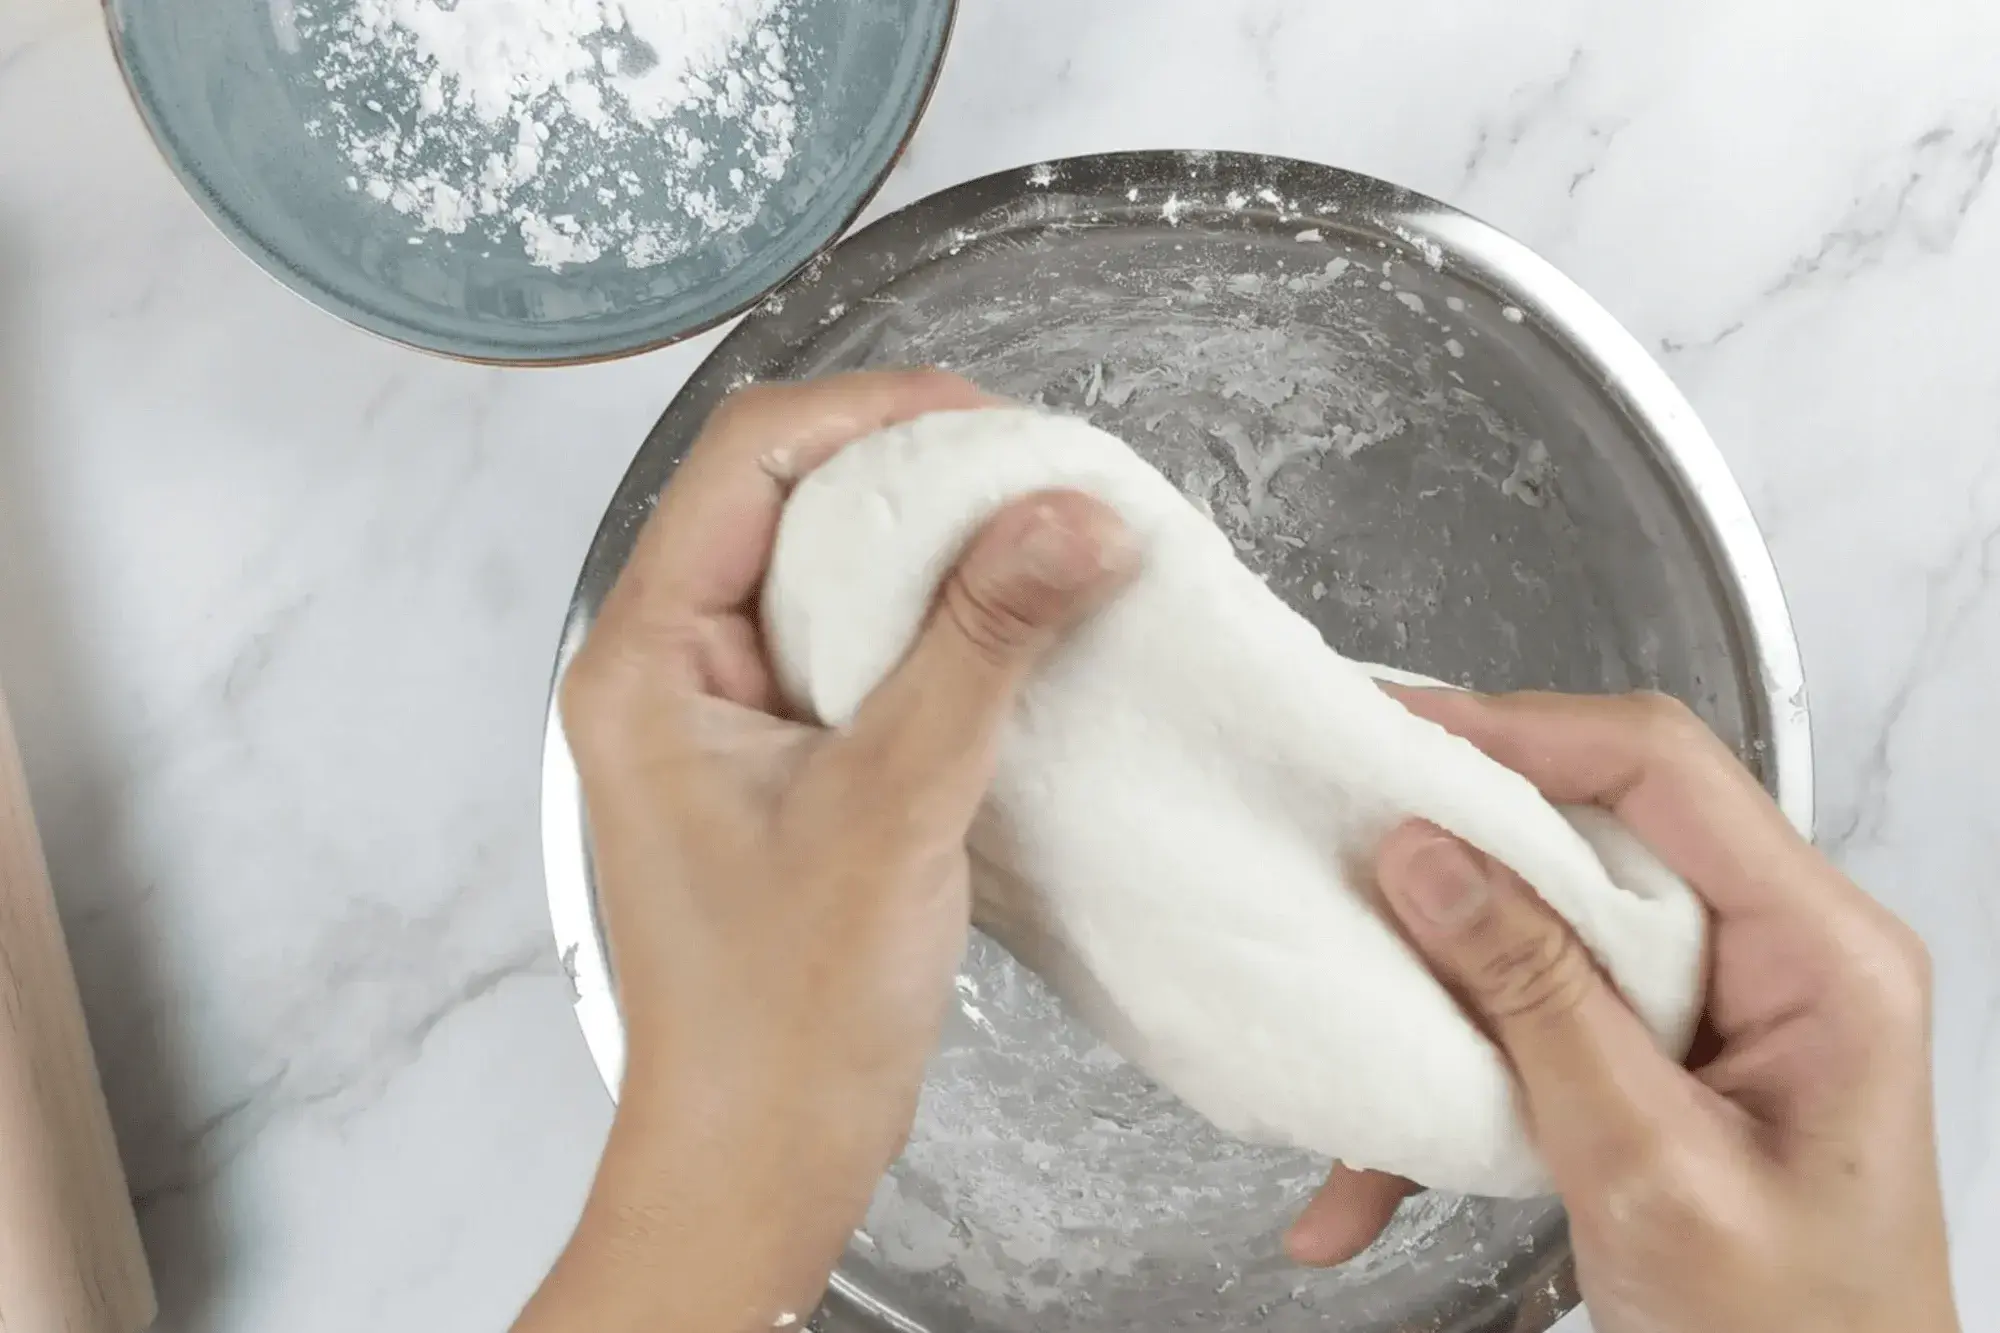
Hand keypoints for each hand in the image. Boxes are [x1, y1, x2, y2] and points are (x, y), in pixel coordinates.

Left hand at [516, 371, 1135, 1332]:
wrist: (760, 1158)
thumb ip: (981, 646)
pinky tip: (1008, 630)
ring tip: (1037, 539)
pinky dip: (931, 623)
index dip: (871, 416)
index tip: (994, 424)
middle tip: (1034, 477)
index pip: (746, 461)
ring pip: (824, 573)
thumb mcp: (894, 807)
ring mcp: (722, 718)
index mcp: (646, 660)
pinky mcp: (779, 763)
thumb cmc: (781, 1018)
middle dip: (913, 473)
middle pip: (784, 500)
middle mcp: (668, 671)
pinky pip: (853, 648)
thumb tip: (1071, 515)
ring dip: (929, 549)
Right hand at [1290, 690, 1958, 1332]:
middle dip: (1457, 846)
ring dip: (1435, 985)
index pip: (1663, 769)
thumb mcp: (1648, 1168)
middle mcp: (1777, 950)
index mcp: (1821, 952)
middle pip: (1593, 831)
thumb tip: (1425, 855)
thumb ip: (1539, 1000)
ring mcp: (1719, 1002)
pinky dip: (1449, 1084)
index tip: (1395, 730)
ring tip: (1339, 1001)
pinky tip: (1370, 1178)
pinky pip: (1536, 1021)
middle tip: (1336, 830)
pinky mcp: (1661, 1054)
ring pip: (1547, 927)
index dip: (1522, 730)